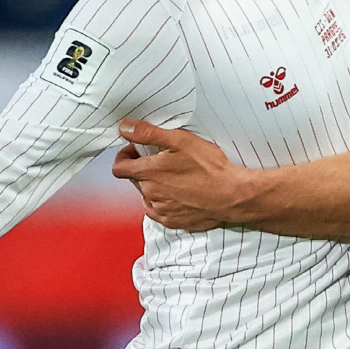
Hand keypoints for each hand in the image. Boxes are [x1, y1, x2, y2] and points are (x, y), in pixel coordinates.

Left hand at [113, 121, 247, 229]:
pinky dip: (165, 201)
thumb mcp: (179, 140)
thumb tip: (124, 128)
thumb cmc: (208, 167)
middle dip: (144, 169)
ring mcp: (161, 209)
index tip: (136, 151)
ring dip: (155, 186)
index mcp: (148, 173)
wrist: (231, 195)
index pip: (118, 168)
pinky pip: (159, 211)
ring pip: (148, 196)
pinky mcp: (172, 221)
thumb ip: (147, 133)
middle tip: (164, 160)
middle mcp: (150, 193)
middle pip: (135, 180)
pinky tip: (180, 193)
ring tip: (176, 177)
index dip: (124, 156)